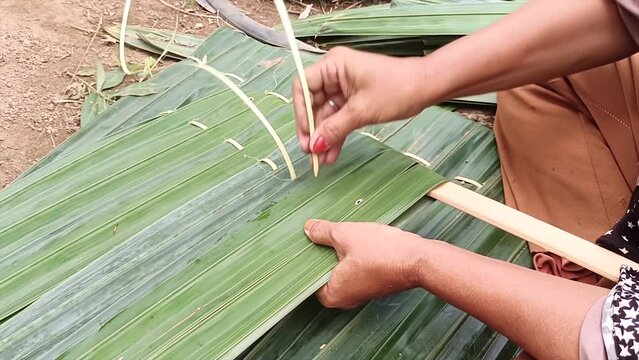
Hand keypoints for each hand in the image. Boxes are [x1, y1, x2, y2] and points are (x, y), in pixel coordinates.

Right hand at [293, 47, 432, 164]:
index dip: (301, 112)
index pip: (303, 86)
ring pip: (326, 114)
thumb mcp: (362, 111)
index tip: (306, 134)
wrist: (426, 87)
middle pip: (312, 103)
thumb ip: (335, 128)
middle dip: (313, 129)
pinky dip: (336, 134)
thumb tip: (315, 145)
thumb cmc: (398, 88)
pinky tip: (332, 152)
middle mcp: (335, 74)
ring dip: (324, 136)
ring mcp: (344, 87)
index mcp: (334, 65)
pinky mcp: (354, 100)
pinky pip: (338, 118)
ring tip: (322, 160)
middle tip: (311, 152)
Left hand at [303, 219, 427, 308]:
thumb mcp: (345, 234)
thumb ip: (323, 232)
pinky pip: (355, 269)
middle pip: (323, 273)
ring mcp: (361, 292)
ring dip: (339, 253)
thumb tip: (309, 228)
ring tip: (339, 235)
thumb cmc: (382, 252)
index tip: (305, 244)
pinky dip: (353, 256)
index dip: (306, 259)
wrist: (418, 259)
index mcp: (332, 294)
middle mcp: (346, 299)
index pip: (307, 279)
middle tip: (320, 235)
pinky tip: (357, 241)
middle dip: (322, 254)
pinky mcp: (374, 284)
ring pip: (340, 270)